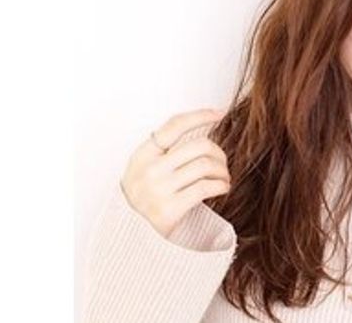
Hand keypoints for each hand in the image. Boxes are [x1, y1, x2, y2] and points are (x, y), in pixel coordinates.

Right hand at [120, 108, 229, 238]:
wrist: (128, 237)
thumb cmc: (145, 198)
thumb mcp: (144, 170)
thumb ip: (165, 153)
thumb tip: (202, 131)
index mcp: (143, 154)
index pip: (175, 125)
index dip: (201, 115)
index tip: (220, 113)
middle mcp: (149, 169)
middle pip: (199, 145)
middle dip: (218, 152)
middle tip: (222, 163)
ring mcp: (158, 189)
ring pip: (206, 165)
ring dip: (223, 171)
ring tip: (223, 178)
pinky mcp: (169, 209)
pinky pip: (206, 187)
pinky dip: (221, 185)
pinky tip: (222, 188)